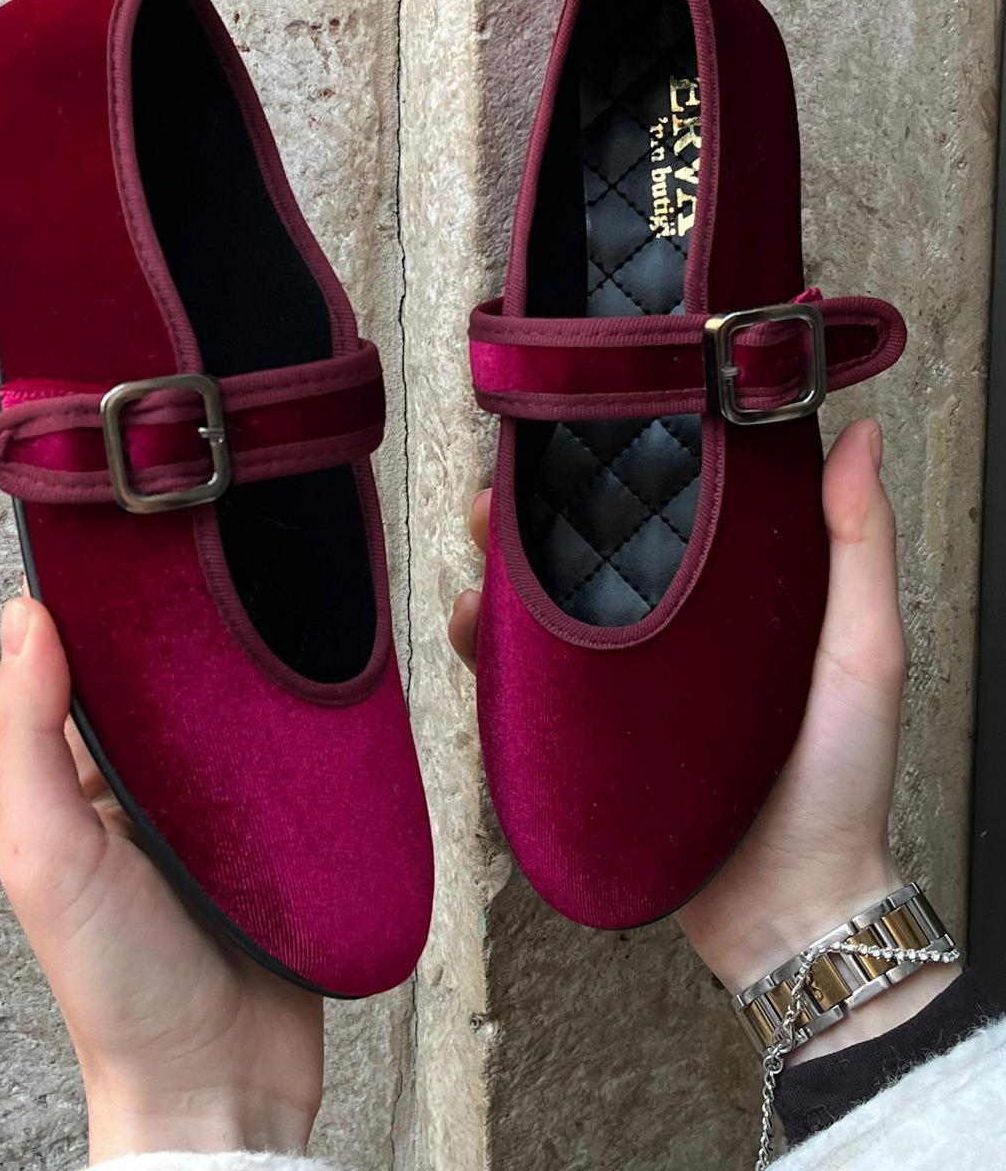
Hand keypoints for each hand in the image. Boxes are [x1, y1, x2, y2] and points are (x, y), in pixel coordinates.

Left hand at [0, 596, 322, 1162]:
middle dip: (192, 626)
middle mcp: (148, 784)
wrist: (225, 1083)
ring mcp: (221, 805)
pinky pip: (294, 751)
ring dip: (255, 669)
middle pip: (170, 678)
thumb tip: (21, 621)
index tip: (129, 540)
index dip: (100, 605)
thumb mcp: (47, 857)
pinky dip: (305, 718)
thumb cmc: (120, 988)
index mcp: (81, 781)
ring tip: (282, 603)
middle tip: (224, 556)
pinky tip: (323, 680)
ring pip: (238, 707)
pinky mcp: (285, 827)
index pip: (85, 667)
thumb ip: (24, 742)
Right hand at [449, 418, 957, 1058]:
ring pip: (541, 612)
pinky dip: (486, 652)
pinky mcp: (582, 738)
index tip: (584, 427)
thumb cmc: (843, 780)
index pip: (664, 512)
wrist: (788, 908)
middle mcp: (667, 631)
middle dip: (534, 513)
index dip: (619, 466)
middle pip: (586, 553)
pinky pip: (520, 688)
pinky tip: (473, 627)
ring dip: (499, 574)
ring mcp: (619, 686)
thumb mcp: (862, 649)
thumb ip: (861, 546)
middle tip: (501, 490)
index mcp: (730, 596)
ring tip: (479, 553)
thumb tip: (861, 434)